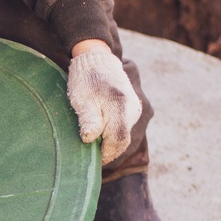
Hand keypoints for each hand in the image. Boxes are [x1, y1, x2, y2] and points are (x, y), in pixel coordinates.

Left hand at [66, 44, 142, 165]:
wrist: (97, 59)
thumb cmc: (85, 80)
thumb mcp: (82, 100)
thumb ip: (88, 120)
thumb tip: (90, 140)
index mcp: (121, 106)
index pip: (118, 140)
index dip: (106, 154)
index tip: (94, 160)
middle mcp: (134, 108)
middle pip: (124, 140)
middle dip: (110, 152)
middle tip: (93, 158)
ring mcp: (137, 108)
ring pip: (127, 136)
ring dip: (113, 145)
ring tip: (97, 149)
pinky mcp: (136, 108)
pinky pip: (129, 128)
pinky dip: (117, 137)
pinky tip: (104, 139)